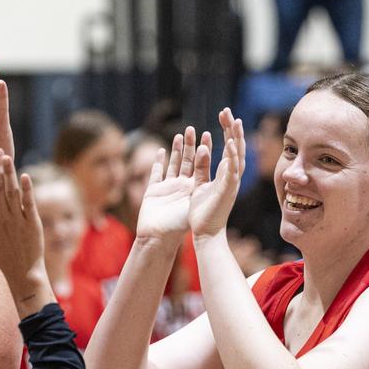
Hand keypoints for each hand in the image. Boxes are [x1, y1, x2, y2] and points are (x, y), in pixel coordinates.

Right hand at [0, 150, 43, 288]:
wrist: (22, 273)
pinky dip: (27, 189)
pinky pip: (28, 203)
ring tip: (7, 158)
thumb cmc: (3, 258)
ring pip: (11, 192)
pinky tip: (24, 176)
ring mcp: (17, 220)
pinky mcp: (32, 223)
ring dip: (9, 174)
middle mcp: (2, 217)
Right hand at [136, 127, 212, 241]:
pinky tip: (160, 151)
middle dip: (190, 145)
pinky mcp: (153, 192)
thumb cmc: (179, 225)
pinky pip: (156, 173)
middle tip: (192, 128)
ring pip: (173, 164)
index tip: (208, 133)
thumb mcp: (196, 199)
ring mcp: (167, 189)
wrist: (158, 239)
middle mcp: (182, 187)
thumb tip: (216, 157)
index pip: (202, 165)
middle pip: (188, 162)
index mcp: (195, 190)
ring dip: (176, 150)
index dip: (205, 149)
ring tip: (180, 135)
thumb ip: (205, 178)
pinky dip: (158, 162)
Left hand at [188, 108, 244, 238]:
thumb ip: (201, 168)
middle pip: (235, 147)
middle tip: (226, 110)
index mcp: (225, 174)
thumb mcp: (199, 184)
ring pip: (237, 156)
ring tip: (233, 121)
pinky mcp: (227, 190)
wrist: (206, 232)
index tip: (223, 114)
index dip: (227, 130)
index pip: (229, 147)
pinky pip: (231, 171)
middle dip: (231, 128)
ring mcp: (231, 182)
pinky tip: (229, 143)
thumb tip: (201, 149)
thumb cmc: (203, 211)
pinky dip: (232, 157)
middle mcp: (232, 176)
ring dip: (235, 138)